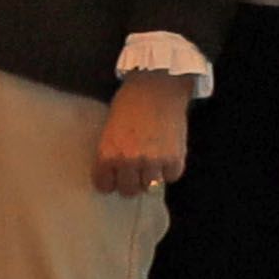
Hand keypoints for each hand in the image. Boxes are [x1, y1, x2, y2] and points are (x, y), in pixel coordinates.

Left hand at [95, 74, 191, 197]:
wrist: (156, 88)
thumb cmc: (129, 103)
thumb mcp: (109, 128)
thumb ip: (112, 151)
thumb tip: (115, 171)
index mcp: (108, 154)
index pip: (104, 185)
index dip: (109, 182)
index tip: (113, 179)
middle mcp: (129, 162)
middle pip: (128, 190)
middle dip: (130, 183)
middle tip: (134, 174)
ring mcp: (153, 163)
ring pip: (149, 186)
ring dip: (150, 177)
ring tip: (150, 162)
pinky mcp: (174, 160)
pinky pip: (171, 177)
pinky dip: (169, 170)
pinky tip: (165, 157)